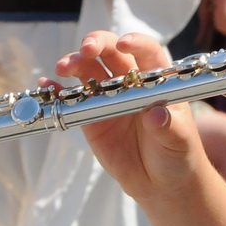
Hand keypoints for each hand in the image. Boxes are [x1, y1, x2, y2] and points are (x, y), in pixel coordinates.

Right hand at [53, 31, 207, 203]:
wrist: (160, 182)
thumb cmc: (178, 154)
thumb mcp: (178, 140)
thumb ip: (168, 126)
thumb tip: (155, 114)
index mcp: (156, 81)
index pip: (147, 52)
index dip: (136, 43)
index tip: (125, 43)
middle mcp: (130, 83)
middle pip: (112, 52)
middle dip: (97, 44)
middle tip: (86, 49)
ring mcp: (108, 98)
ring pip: (89, 70)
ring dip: (74, 63)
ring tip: (63, 68)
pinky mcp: (90, 117)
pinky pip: (72, 99)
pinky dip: (58, 90)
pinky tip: (47, 84)